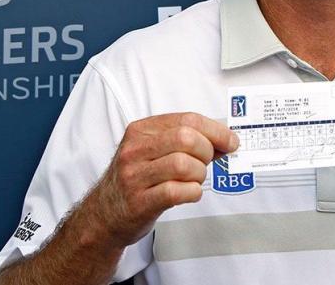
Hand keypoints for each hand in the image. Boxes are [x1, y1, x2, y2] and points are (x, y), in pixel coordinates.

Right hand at [85, 113, 238, 247]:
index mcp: (140, 131)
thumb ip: (183, 141)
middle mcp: (135, 151)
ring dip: (200, 174)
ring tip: (195, 179)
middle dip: (207, 151)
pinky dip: (193, 192)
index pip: (187, 119)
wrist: (104, 215)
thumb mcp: (151, 151)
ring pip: (184, 165)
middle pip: (186, 139)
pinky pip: (177, 192)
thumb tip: (223, 139)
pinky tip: (189, 193)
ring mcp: (135, 177)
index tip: (230, 141)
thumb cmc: (135, 180)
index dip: (216, 130)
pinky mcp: (140, 202)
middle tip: (207, 162)